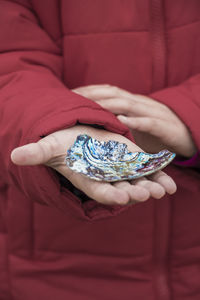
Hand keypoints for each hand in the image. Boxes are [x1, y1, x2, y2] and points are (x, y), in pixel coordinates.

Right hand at [11, 125, 175, 205]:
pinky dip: (159, 175)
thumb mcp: (51, 145)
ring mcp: (121, 170)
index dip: (108, 193)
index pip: (98, 189)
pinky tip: (170, 181)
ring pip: (138, 181)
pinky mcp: (131, 160)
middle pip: (121, 188)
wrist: (79, 134)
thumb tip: (13, 156)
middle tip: (144, 194)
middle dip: (133, 192)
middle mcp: (106, 178)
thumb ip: (37, 152)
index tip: (119, 196)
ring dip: (151, 186)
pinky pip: (147, 170)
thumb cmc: (63, 141)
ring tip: (163, 189)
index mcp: (87, 177)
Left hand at [73, 85, 196, 156]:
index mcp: (132, 102)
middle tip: (71, 99)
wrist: (186, 132)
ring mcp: (151, 113)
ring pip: (128, 105)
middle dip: (91, 95)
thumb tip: (93, 124)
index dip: (88, 91)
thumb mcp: (134, 123)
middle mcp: (139, 103)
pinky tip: (122, 120)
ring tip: (90, 107)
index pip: (107, 92)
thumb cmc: (155, 131)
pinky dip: (135, 121)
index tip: (68, 94)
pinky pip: (148, 122)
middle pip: (113, 95)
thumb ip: (117, 121)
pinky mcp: (163, 126)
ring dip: (108, 105)